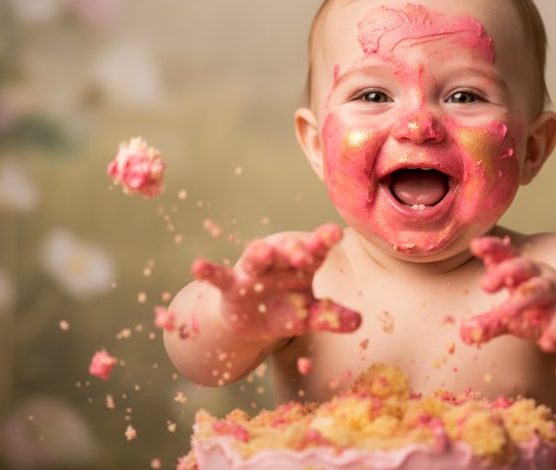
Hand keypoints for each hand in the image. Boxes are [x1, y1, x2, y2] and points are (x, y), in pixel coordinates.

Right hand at [191, 223, 360, 340]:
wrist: (253, 320)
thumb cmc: (288, 309)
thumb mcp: (310, 314)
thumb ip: (331, 317)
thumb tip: (358, 322)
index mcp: (304, 264)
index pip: (316, 248)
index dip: (324, 240)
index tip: (334, 233)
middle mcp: (279, 262)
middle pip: (288, 251)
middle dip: (295, 250)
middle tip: (305, 253)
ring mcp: (253, 272)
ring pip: (256, 258)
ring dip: (259, 254)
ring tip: (263, 251)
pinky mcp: (231, 286)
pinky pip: (219, 277)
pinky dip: (208, 271)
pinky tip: (197, 266)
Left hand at [460, 236, 555, 353]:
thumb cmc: (537, 311)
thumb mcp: (511, 316)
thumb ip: (489, 322)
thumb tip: (463, 333)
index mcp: (523, 272)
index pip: (506, 255)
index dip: (492, 248)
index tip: (475, 245)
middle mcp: (541, 278)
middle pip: (524, 267)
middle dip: (505, 272)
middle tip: (484, 285)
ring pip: (543, 290)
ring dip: (525, 300)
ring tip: (506, 312)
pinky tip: (547, 344)